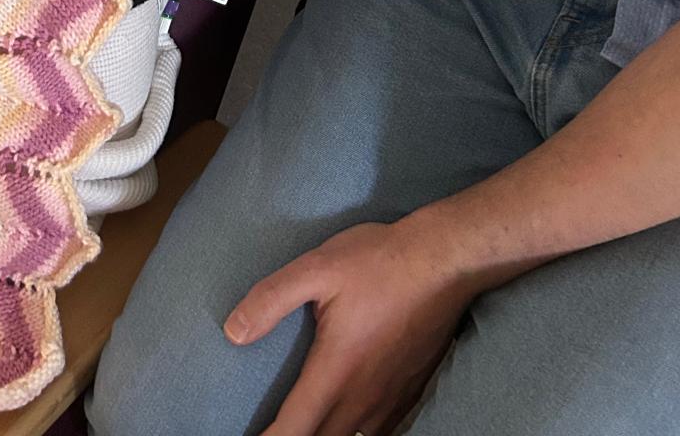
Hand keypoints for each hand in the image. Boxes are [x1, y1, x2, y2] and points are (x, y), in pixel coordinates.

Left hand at [224, 220, 473, 435]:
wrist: (446, 261)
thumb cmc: (378, 261)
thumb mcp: (317, 267)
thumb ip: (272, 300)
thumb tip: (233, 333)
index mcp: (336, 372)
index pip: (294, 430)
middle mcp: (364, 398)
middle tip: (271, 430)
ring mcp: (390, 400)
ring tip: (304, 426)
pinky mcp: (410, 394)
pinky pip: (378, 432)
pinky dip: (354, 433)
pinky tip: (344, 421)